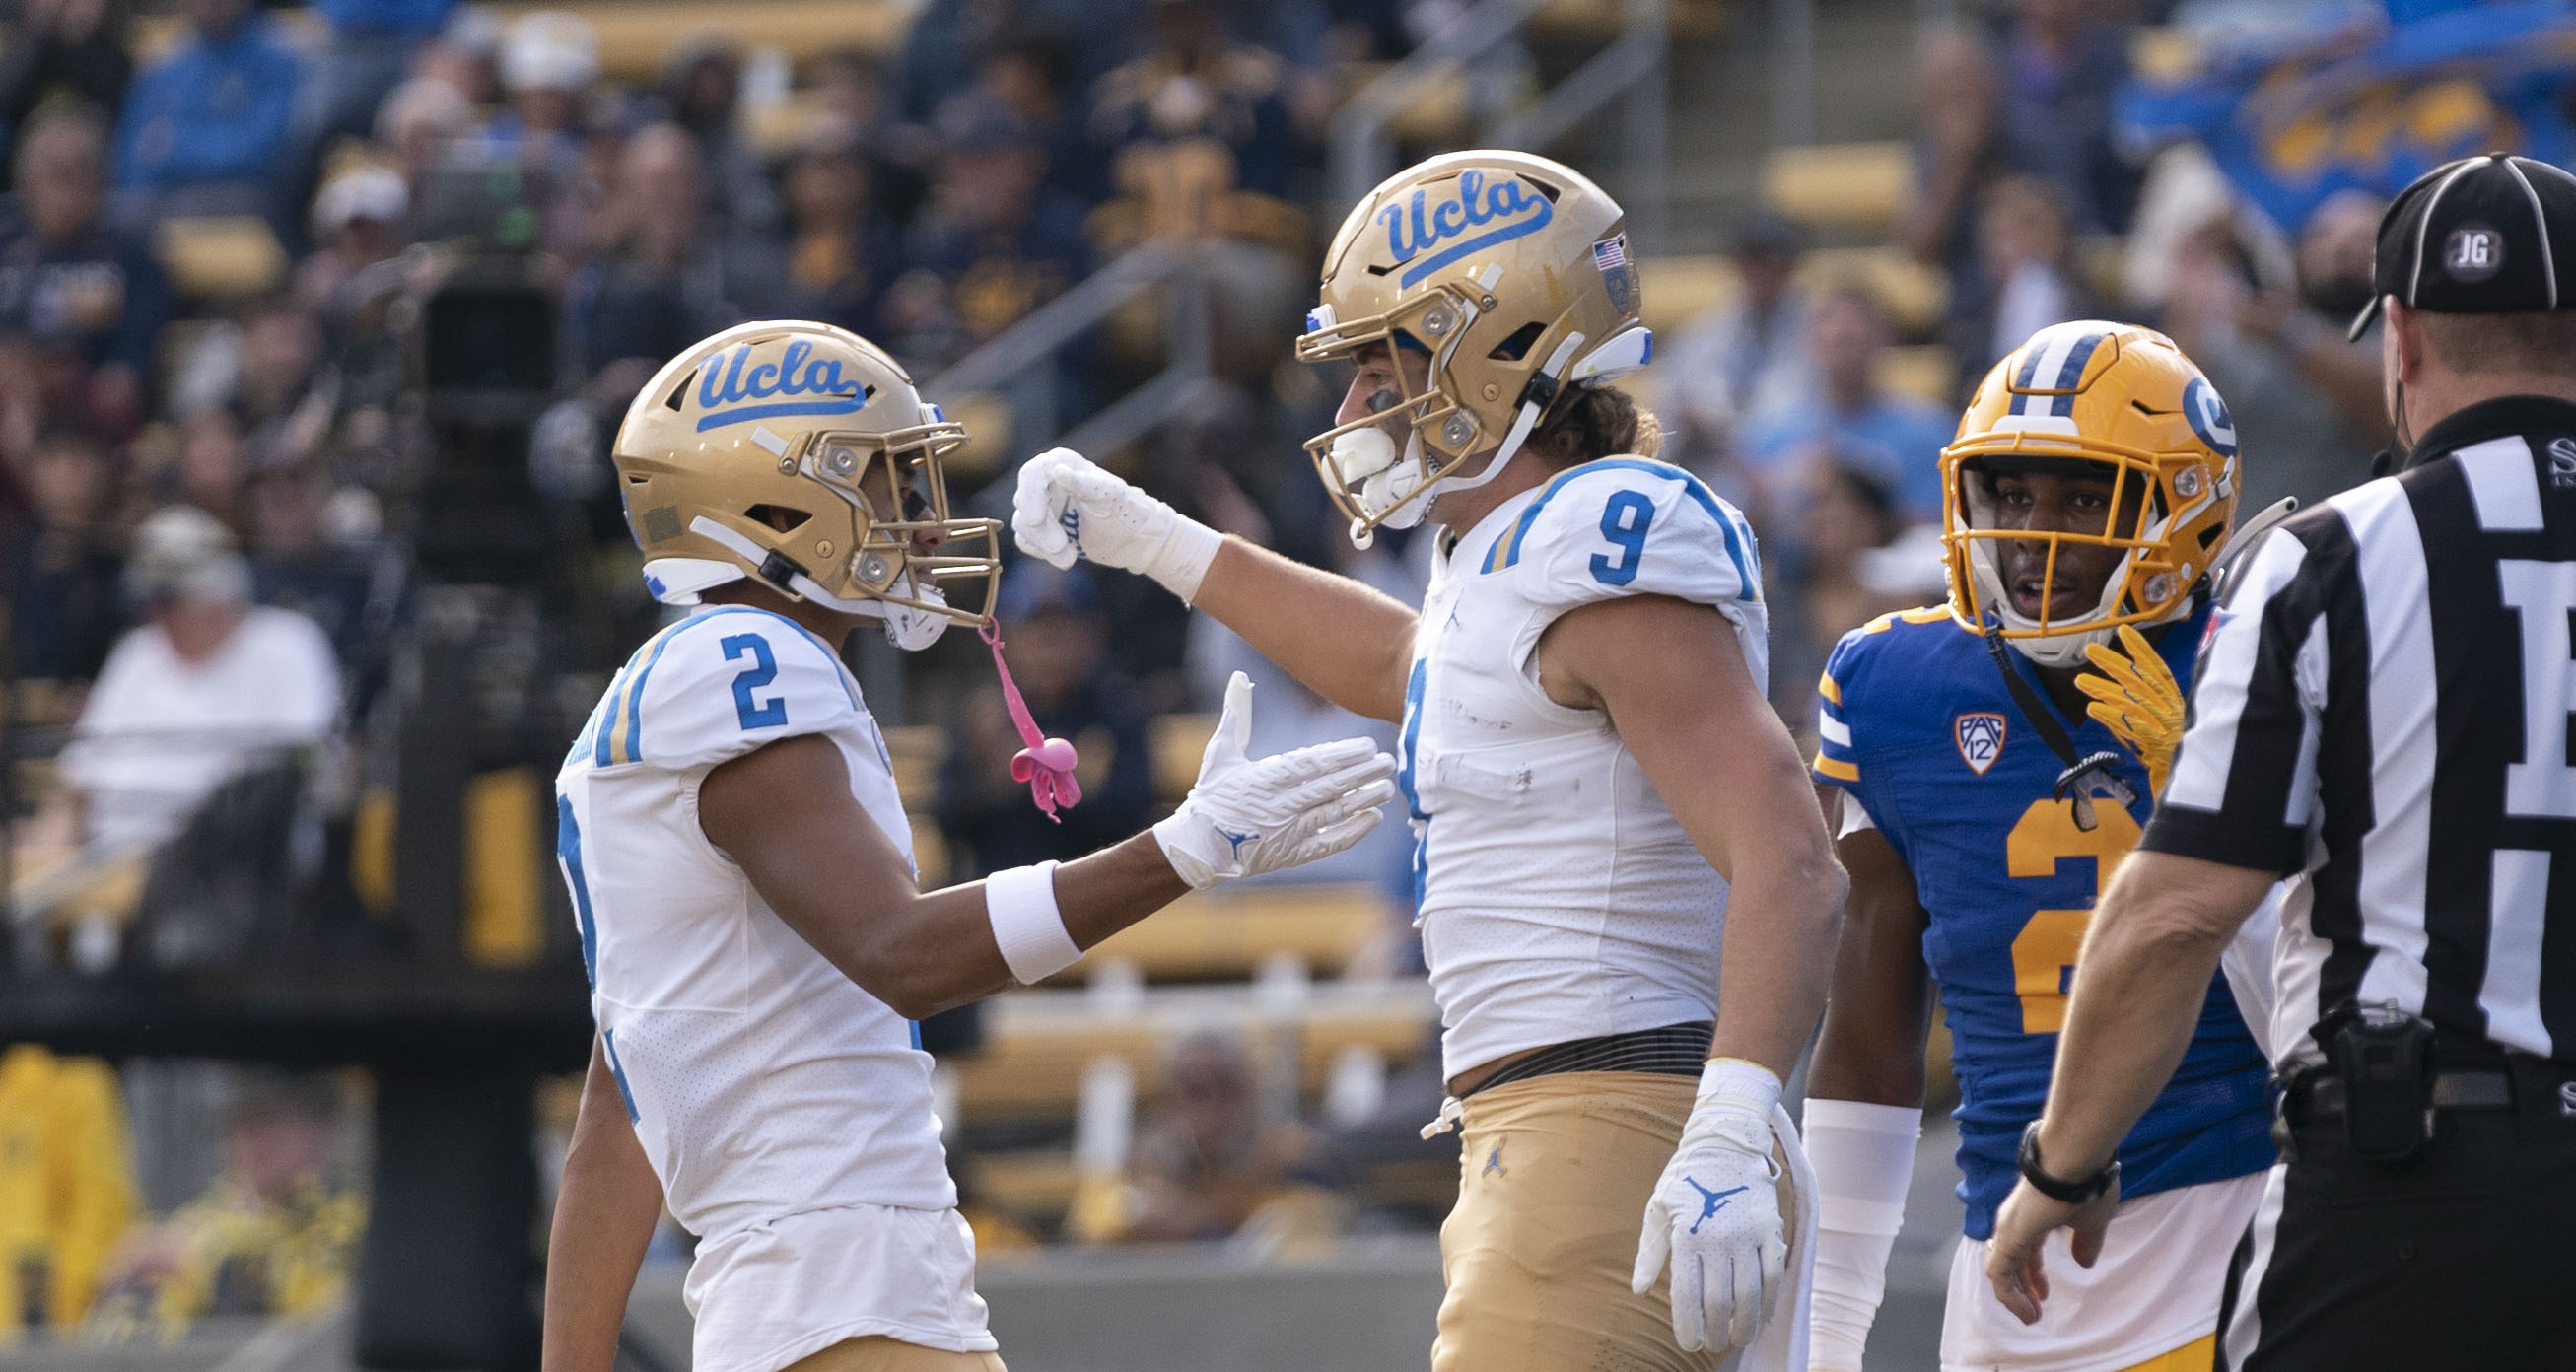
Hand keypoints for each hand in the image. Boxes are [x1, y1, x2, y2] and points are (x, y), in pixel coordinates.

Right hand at [1011, 447, 1221, 599]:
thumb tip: (1058, 471)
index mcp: (1065, 464)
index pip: (1033, 473)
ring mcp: (1045, 507)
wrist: (1138, 540)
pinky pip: (1027, 541)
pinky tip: (1066, 557)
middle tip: (1061, 547)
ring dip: (1042, 544)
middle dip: (1040, 528)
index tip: (1036, 520)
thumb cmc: (1130, 510)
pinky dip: (1041, 552)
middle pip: (1024, 501)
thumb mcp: (1113, 496)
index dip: (1031, 495)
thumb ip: (1086, 483)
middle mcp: (1050, 483)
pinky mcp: (1044, 531)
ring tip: (1069, 558)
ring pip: (1023, 524)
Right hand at [1152, 671, 1395, 887]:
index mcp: (1265, 777)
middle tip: (1389, 762)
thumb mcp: (1220, 752)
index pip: (1311, 764)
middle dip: (1361, 774)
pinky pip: (1327, 843)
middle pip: (1329, 786)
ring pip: (1332, 813)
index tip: (1367, 745)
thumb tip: (1239, 676)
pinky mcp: (1291, 855)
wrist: (1198, 846)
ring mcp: (1286, 832)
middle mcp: (1279, 804)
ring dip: (1363, 800)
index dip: (1341, 755)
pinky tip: (1373, 818)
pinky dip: (1351, 832)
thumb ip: (1235, 713)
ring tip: (1388, 787)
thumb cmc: (1211, 796)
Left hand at [1632, 1059, 1789, 1352]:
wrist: (1726, 1141)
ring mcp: (1747, 1235)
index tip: (1688, 1344)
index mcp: (1686, 1235)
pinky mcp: (1770, 1230)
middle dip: (1715, 1332)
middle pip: (1720, 1302)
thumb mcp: (1659, 1208)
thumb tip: (1638, 1290)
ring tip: (1735, 1338)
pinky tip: (1760, 1317)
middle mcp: (1717, 1238)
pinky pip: (1773, 1276)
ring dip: (1743, 1324)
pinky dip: (1767, 1302)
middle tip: (1712, 1345)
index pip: (1687, 1294)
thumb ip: (1650, 1252)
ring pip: (1749, 1295)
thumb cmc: (1687, 1178)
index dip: (1688, 1325)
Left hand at [1982, 1171, 2120, 1324]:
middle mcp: (2015, 1220)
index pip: (2026, 1248)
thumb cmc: (2086, 1183)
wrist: (2075, 1159)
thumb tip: (2085, 1262)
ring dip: (2014, 1296)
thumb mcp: (2092, 1221)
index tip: (2045, 1293)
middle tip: (2036, 1308)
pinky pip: (1998, 1273)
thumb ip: (2086, 1243)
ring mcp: (2009, 1227)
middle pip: (2011, 1260)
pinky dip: (2009, 1296)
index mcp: (2035, 1214)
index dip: (2033, 1273)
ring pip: (2001, 1269)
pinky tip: (2025, 1311)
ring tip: (2031, 1317)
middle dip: (2022, 1287)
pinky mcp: (2007, 1235)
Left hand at [2076, 625, 2183, 794]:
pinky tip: (2091, 709)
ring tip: (2079, 681)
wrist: (2197, 789)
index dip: (2142, 650)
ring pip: (2131, 702)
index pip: (2159, 671)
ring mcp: (2166, 728)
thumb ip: (2132, 718)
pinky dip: (2111, 717)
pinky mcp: (2158, 746)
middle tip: (2089, 650)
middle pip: (2140, 682)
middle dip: (2113, 664)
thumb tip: (2105, 700)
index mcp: (2176, 704)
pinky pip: (2131, 728)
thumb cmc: (2175, 761)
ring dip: (2103, 690)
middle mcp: (2172, 711)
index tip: (2124, 632)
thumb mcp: (2155, 734)